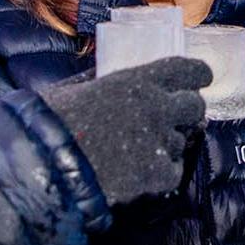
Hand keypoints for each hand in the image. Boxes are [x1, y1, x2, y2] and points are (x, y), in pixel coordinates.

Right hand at [41, 56, 209, 206]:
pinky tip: (140, 170)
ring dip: (168, 142)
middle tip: (172, 116)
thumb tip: (104, 75)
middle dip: (186, 110)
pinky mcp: (157, 175)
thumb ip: (98, 79)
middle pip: (194, 106)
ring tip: (141, 147)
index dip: (197, 74)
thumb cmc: (50, 123)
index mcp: (138, 81)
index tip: (200, 78)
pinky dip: (161, 170)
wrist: (44, 168)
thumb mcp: (73, 88)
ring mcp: (160, 142)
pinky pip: (173, 169)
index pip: (187, 70)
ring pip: (182, 140)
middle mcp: (157, 108)